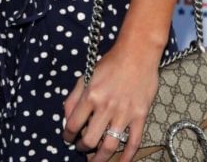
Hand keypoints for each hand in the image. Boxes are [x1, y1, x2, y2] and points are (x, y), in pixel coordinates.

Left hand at [62, 45, 158, 159]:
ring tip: (95, 160)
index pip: (73, 124)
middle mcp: (105, 107)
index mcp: (89, 96)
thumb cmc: (109, 64)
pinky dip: (127, 156)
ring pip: (110, 145)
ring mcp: (124, 113)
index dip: (68, 135)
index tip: (67, 139)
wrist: (137, 55)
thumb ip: (73, 97)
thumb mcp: (85, 76)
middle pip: (90, 139)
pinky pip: (134, 141)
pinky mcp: (140, 116)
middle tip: (81, 149)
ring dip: (101, 158)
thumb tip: (66, 117)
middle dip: (82, 148)